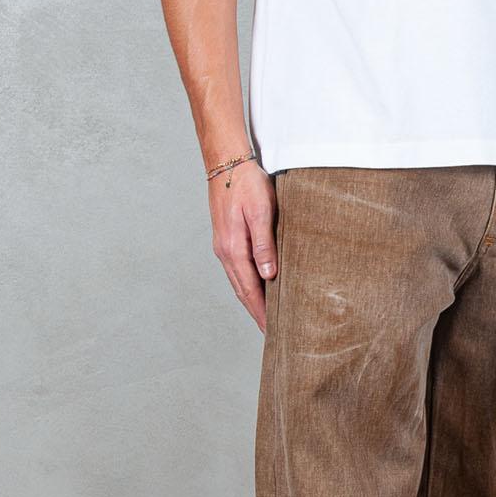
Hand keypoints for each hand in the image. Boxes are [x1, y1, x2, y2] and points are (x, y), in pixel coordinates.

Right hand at [209, 159, 277, 333]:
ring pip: (239, 281)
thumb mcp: (260, 212)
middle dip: (256, 312)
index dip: (260, 312)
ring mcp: (223, 246)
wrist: (226, 163)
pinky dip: (247, 283)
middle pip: (242, 290)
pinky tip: (257, 286)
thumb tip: (269, 276)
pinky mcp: (226, 238)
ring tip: (265, 315)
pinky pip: (237, 269)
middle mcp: (225, 252)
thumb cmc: (247, 184)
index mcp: (233, 249)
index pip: (249, 290)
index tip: (271, 331)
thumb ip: (264, 245)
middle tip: (271, 332)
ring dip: (251, 299)